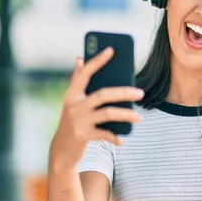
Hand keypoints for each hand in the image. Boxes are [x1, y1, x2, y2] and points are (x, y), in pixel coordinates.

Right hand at [48, 47, 143, 172]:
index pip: (85, 73)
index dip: (98, 61)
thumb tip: (79, 58)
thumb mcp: (72, 102)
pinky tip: (123, 140)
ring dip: (126, 115)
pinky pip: (105, 134)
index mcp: (72, 94)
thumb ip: (77, 82)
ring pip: (108, 113)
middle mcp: (73, 105)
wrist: (60, 151)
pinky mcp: (82, 136)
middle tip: (141, 93)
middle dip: (124, 92)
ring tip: (140, 117)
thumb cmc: (73, 122)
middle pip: (103, 94)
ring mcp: (78, 121)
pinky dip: (116, 137)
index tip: (111, 49)